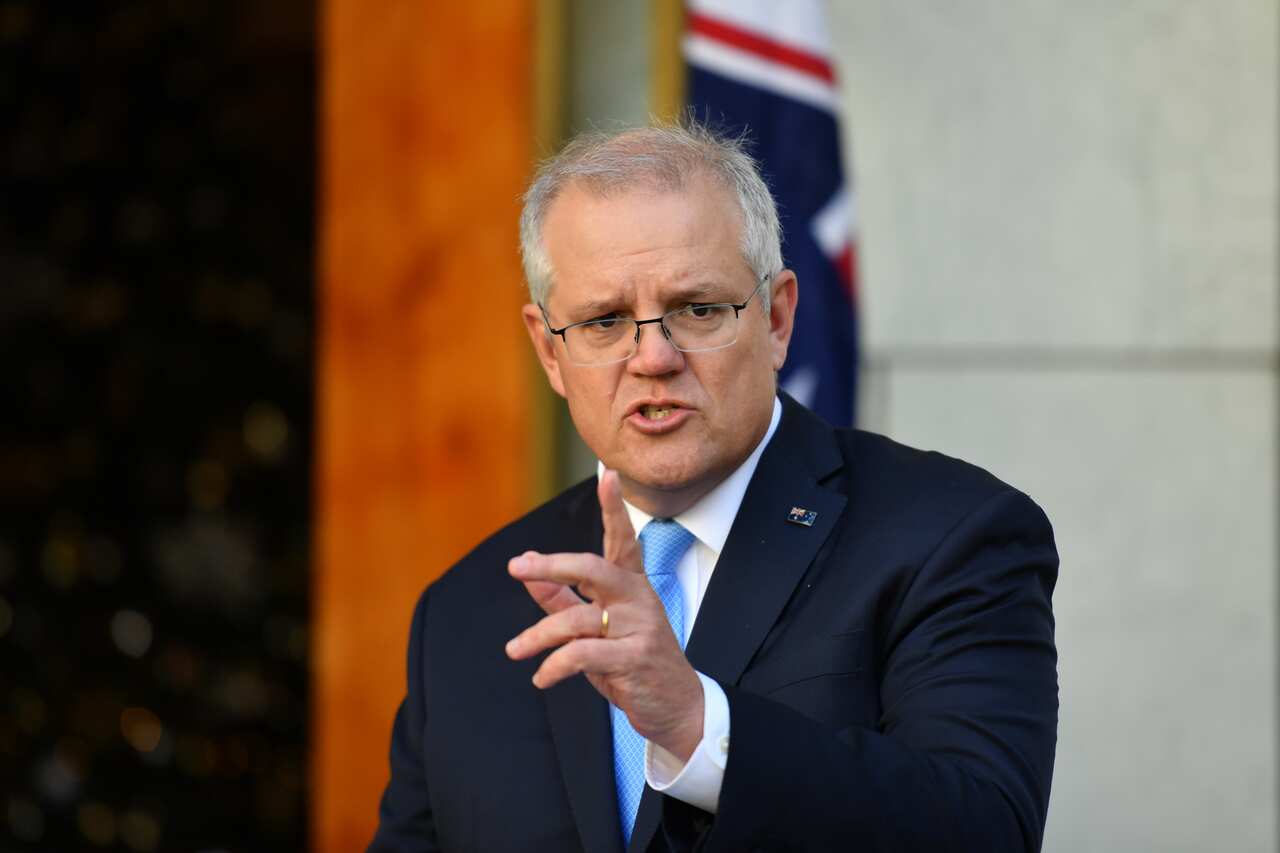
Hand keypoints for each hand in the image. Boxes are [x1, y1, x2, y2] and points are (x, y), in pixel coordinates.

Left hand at [505, 469, 704, 760]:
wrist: (677, 708)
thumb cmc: (632, 663)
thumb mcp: (596, 629)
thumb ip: (562, 598)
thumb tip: (528, 566)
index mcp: (632, 585)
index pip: (623, 540)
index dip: (614, 508)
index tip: (608, 475)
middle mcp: (638, 599)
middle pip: (592, 568)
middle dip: (551, 566)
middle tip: (515, 569)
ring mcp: (639, 628)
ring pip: (576, 619)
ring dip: (537, 636)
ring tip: (515, 650)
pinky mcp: (634, 659)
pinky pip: (581, 655)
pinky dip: (553, 667)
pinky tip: (541, 678)